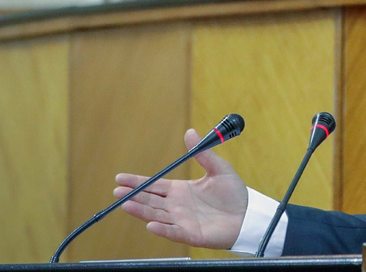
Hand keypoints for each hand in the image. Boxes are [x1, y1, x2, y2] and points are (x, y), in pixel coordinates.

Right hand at [114, 128, 248, 248]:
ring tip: (125, 204)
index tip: (120, 178)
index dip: (137, 182)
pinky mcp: (191, 234)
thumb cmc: (234, 193)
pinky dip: (162, 229)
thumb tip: (190, 132)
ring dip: (141, 211)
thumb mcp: (218, 169)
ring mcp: (182, 221)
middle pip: (150, 201)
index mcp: (181, 190)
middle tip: (117, 191)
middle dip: (133, 196)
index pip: (154, 185)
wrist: (248, 214)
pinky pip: (173, 232)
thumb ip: (202, 153)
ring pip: (156, 215)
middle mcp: (177, 206)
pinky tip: (150, 224)